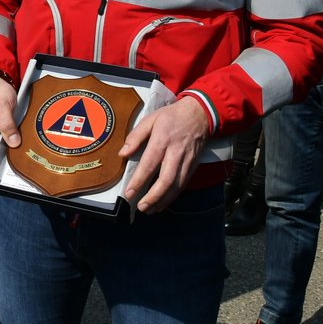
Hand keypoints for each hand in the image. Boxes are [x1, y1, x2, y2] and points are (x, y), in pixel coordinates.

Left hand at [120, 97, 210, 212]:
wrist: (200, 114)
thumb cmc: (171, 117)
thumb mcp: (150, 119)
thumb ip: (135, 136)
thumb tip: (122, 153)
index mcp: (162, 140)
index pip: (149, 164)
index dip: (139, 181)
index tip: (129, 193)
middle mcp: (176, 152)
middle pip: (166, 179)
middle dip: (153, 196)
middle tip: (141, 207)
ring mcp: (187, 160)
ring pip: (176, 185)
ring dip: (163, 200)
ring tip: (150, 209)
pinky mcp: (193, 165)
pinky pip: (183, 184)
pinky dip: (173, 196)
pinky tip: (163, 202)